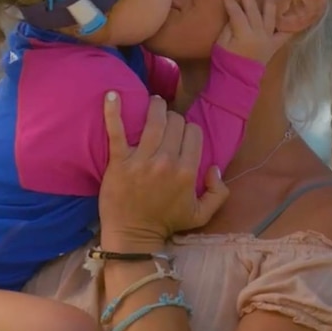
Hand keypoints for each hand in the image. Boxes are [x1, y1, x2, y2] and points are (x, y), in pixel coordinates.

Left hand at [98, 93, 229, 249]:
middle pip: (175, 122)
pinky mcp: (119, 161)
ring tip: (154, 101)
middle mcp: (166, 162)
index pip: (194, 132)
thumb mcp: (201, 214)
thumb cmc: (165, 223)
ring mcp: (142, 160)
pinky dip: (112, 111)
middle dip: (173, 118)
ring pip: (153, 120)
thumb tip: (214, 167)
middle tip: (166, 120)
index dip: (189, 129)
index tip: (181, 132)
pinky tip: (112, 94)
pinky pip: (116, 131)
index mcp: (187, 172)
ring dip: (155, 106)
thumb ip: (219, 192)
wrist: (133, 236)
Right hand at [217, 0, 290, 63]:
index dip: (230, 2)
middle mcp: (258, 34)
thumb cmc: (225, 62)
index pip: (236, 13)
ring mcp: (268, 39)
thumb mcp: (221, 44)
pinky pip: (284, 35)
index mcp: (243, 34)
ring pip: (271, 17)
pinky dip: (290, 25)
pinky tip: (296, 16)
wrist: (237, 79)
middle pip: (253, 11)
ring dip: (271, 2)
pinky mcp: (274, 45)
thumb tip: (234, 14)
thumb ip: (228, 28)